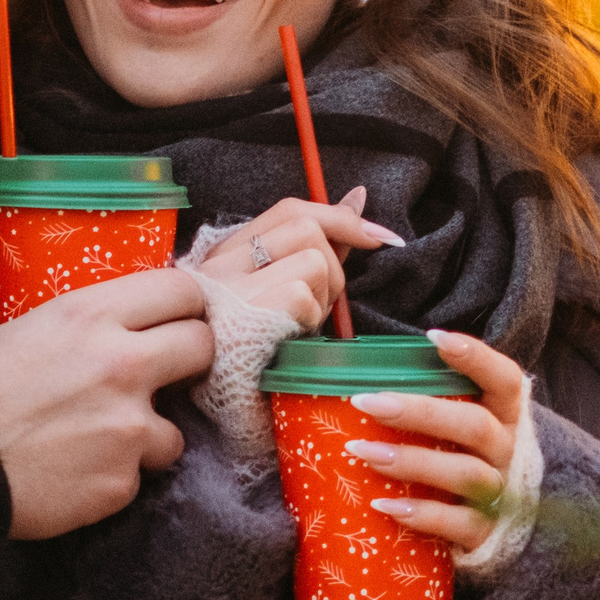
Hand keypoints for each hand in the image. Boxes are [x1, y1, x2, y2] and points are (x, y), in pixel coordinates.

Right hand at [0, 268, 214, 539]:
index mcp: (88, 315)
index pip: (180, 291)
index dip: (183, 305)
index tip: (175, 317)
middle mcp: (122, 364)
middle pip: (203, 347)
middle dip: (188, 361)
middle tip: (164, 374)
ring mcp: (128, 427)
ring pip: (177, 430)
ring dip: (149, 436)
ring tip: (107, 442)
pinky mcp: (121, 482)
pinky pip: (136, 477)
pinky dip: (114, 478)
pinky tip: (78, 475)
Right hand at [192, 186, 403, 330]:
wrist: (225, 401)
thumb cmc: (260, 348)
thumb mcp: (280, 290)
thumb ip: (318, 243)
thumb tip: (359, 198)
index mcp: (225, 254)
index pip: (290, 210)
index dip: (341, 217)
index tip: (379, 237)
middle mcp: (220, 264)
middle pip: (307, 229)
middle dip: (333, 268)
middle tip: (317, 306)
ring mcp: (230, 288)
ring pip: (313, 262)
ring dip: (322, 300)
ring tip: (300, 326)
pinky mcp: (245, 313)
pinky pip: (303, 296)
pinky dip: (309, 321)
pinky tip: (291, 340)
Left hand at [342, 329, 526, 554]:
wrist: (495, 526)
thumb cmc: (459, 458)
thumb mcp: (456, 425)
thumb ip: (430, 398)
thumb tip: (354, 368)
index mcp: (503, 416)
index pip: (504, 379)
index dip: (476, 357)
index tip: (434, 337)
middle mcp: (506, 451)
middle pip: (474, 426)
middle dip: (419, 412)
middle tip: (366, 402)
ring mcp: (499, 494)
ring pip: (464, 473)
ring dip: (411, 461)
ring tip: (361, 450)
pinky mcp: (485, 534)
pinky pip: (457, 524)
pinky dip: (420, 515)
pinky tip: (382, 505)